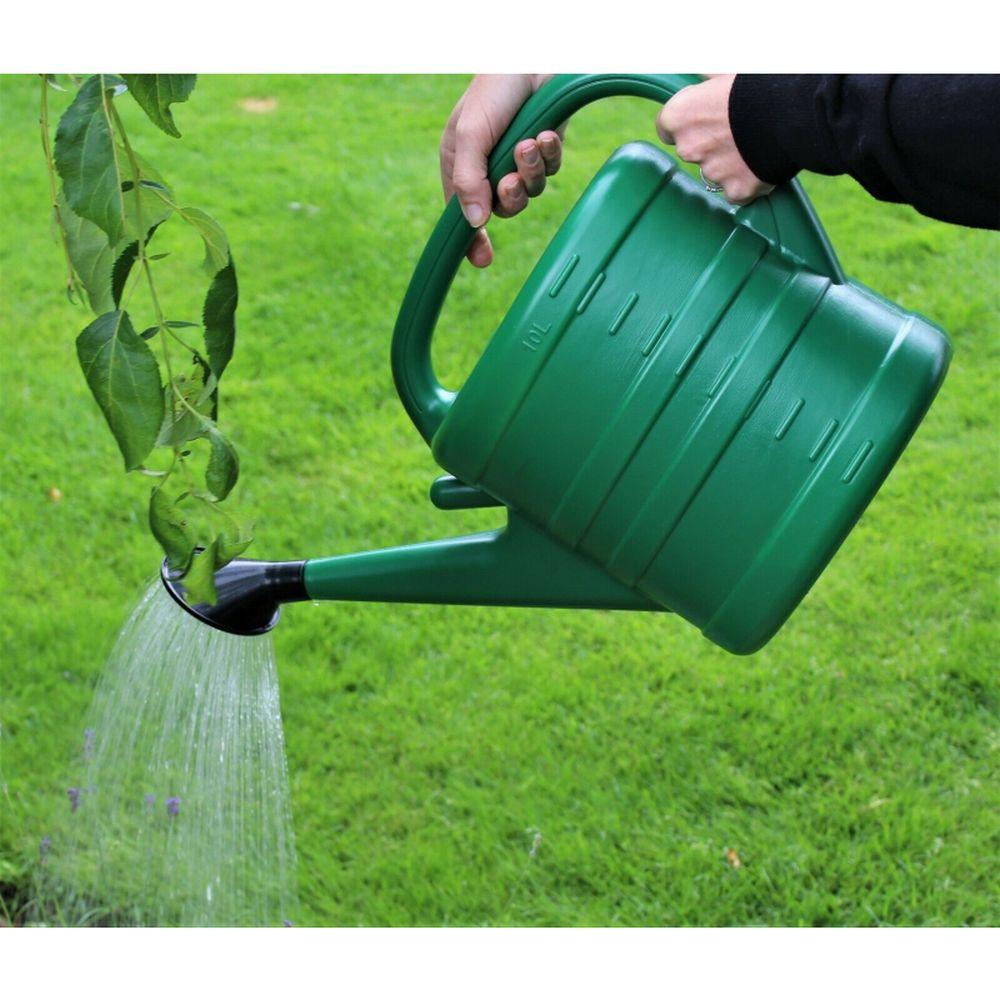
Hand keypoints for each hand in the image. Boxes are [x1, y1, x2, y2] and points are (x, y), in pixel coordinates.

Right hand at [440, 74, 563, 267]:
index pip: (463, 214)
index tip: (481, 261)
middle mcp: (489, 167)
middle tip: (510, 179)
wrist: (533, 55)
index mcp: (461, 165)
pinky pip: (550, 170)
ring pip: (529, 192)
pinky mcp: (545, 150)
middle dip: (509, 197)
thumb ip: (468, 179)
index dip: (471, 240)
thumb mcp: (470, 135)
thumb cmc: (493, 91)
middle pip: (502, 208)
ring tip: (530, 143)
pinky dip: (549, 155)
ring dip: (530, 171)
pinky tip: (547, 135)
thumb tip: (474, 223)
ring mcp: (518, 159)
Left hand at [656, 75, 773, 205]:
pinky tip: (762, 165)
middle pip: (692, 150)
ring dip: (729, 163)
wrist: (792, 113)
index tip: (699, 120)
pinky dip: (747, 182)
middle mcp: (688, 148)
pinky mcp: (735, 190)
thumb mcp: (728, 70)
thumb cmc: (759, 85)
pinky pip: (736, 191)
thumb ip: (708, 75)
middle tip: (736, 129)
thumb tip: (701, 71)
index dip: (686, 123)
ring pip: (715, 172)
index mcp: (680, 116)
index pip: (667, 128)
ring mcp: (712, 173)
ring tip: (754, 144)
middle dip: (709, 144)